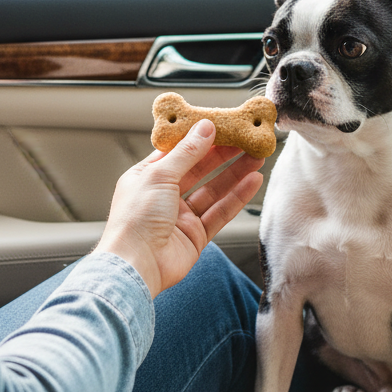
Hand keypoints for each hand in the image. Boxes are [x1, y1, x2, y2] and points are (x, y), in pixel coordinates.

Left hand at [94, 120, 263, 297]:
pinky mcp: (196, 235)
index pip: (177, 152)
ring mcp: (181, 217)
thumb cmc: (135, 220)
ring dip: (235, 173)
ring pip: (214, 190)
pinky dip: (237, 197)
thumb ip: (186, 152)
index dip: (199, 139)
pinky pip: (221, 212)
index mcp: (147, 177)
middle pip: (199, 169)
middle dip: (223, 154)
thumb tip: (204, 128)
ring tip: (256, 157)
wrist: (135, 266)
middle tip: (245, 139)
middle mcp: (163, 195)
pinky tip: (253, 181)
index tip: (221, 126)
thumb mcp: (159, 175)